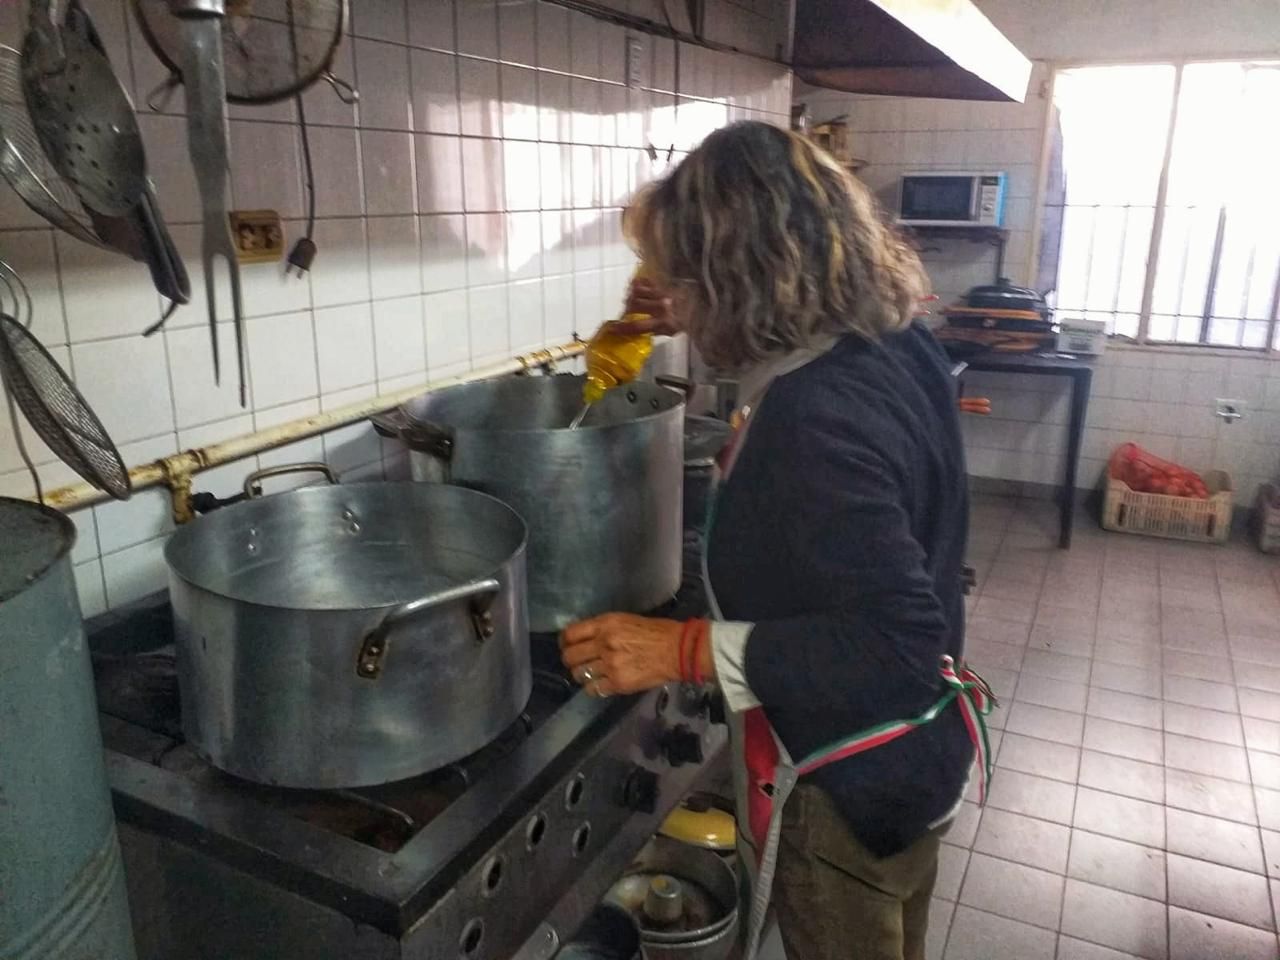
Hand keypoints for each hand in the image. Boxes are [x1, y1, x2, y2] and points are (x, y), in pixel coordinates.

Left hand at [560, 614, 709, 696]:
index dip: (564, 641)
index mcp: (605, 624)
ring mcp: (610, 665)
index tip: (567, 645)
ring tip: (591, 673)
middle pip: (570, 656)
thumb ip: (602, 628)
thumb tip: (584, 637)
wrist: (677, 650)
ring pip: (578, 674)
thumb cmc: (655, 631)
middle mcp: (604, 644)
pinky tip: (601, 683)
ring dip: (581, 674)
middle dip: (570, 659)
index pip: (570, 634)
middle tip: (577, 661)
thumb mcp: (625, 620)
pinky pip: (593, 689)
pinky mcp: (617, 683)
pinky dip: (593, 687)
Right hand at [616, 278, 681, 335]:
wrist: (702, 301)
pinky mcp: (663, 281)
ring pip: (637, 291)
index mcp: (663, 322)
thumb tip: (638, 328)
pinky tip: (639, 287)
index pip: (638, 326)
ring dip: (632, 295)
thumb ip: (654, 329)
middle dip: (627, 308)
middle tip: (627, 310)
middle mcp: (661, 306)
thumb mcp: (671, 330)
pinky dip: (638, 284)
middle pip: (634, 305)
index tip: (612, 328)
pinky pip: (644, 280)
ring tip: (633, 298)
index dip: (623, 328)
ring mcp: (662, 291)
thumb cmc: (687, 319)